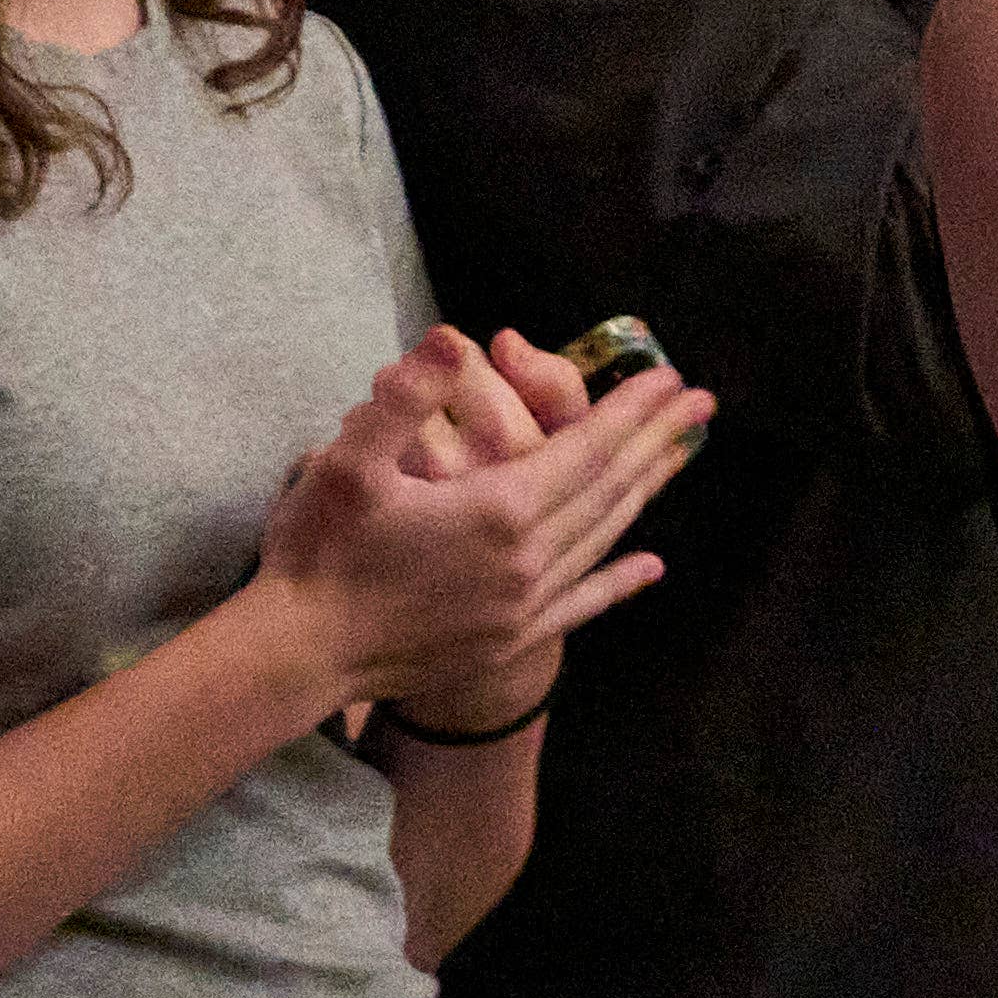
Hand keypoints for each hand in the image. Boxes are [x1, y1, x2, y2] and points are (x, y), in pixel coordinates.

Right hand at [256, 327, 713, 721]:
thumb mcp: (345, 464)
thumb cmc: (316, 553)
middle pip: (609, 489)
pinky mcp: (509, 641)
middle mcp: (527, 560)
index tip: (671, 377)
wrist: (296, 657)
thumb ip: (403, 399)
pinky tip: (651, 568)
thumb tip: (452, 340)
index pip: (586, 447)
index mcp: (498, 510)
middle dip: (656, 441)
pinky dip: (620, 581)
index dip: (631, 410)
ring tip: (679, 458)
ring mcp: (523, 606)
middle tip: (701, 403)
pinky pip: (582, 603)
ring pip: (603, 538)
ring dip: (645, 494)